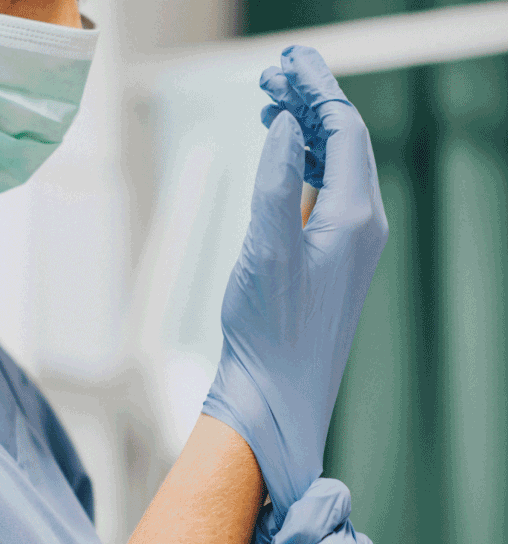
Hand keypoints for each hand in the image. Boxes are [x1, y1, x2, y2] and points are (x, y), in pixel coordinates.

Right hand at [201, 45, 389, 524]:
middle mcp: (363, 226)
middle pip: (345, 142)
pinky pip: (326, 195)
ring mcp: (350, 246)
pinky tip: (281, 163)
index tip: (287, 61)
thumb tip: (288, 126)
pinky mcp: (332, 264)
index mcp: (355, 217)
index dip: (317, 89)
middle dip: (313, 102)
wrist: (277, 396)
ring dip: (307, 132)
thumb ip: (276, 181)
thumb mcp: (266, 247)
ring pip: (336, 167)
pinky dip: (303, 167)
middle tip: (274, 74)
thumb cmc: (269, 330)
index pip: (344, 130)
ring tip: (272, 106)